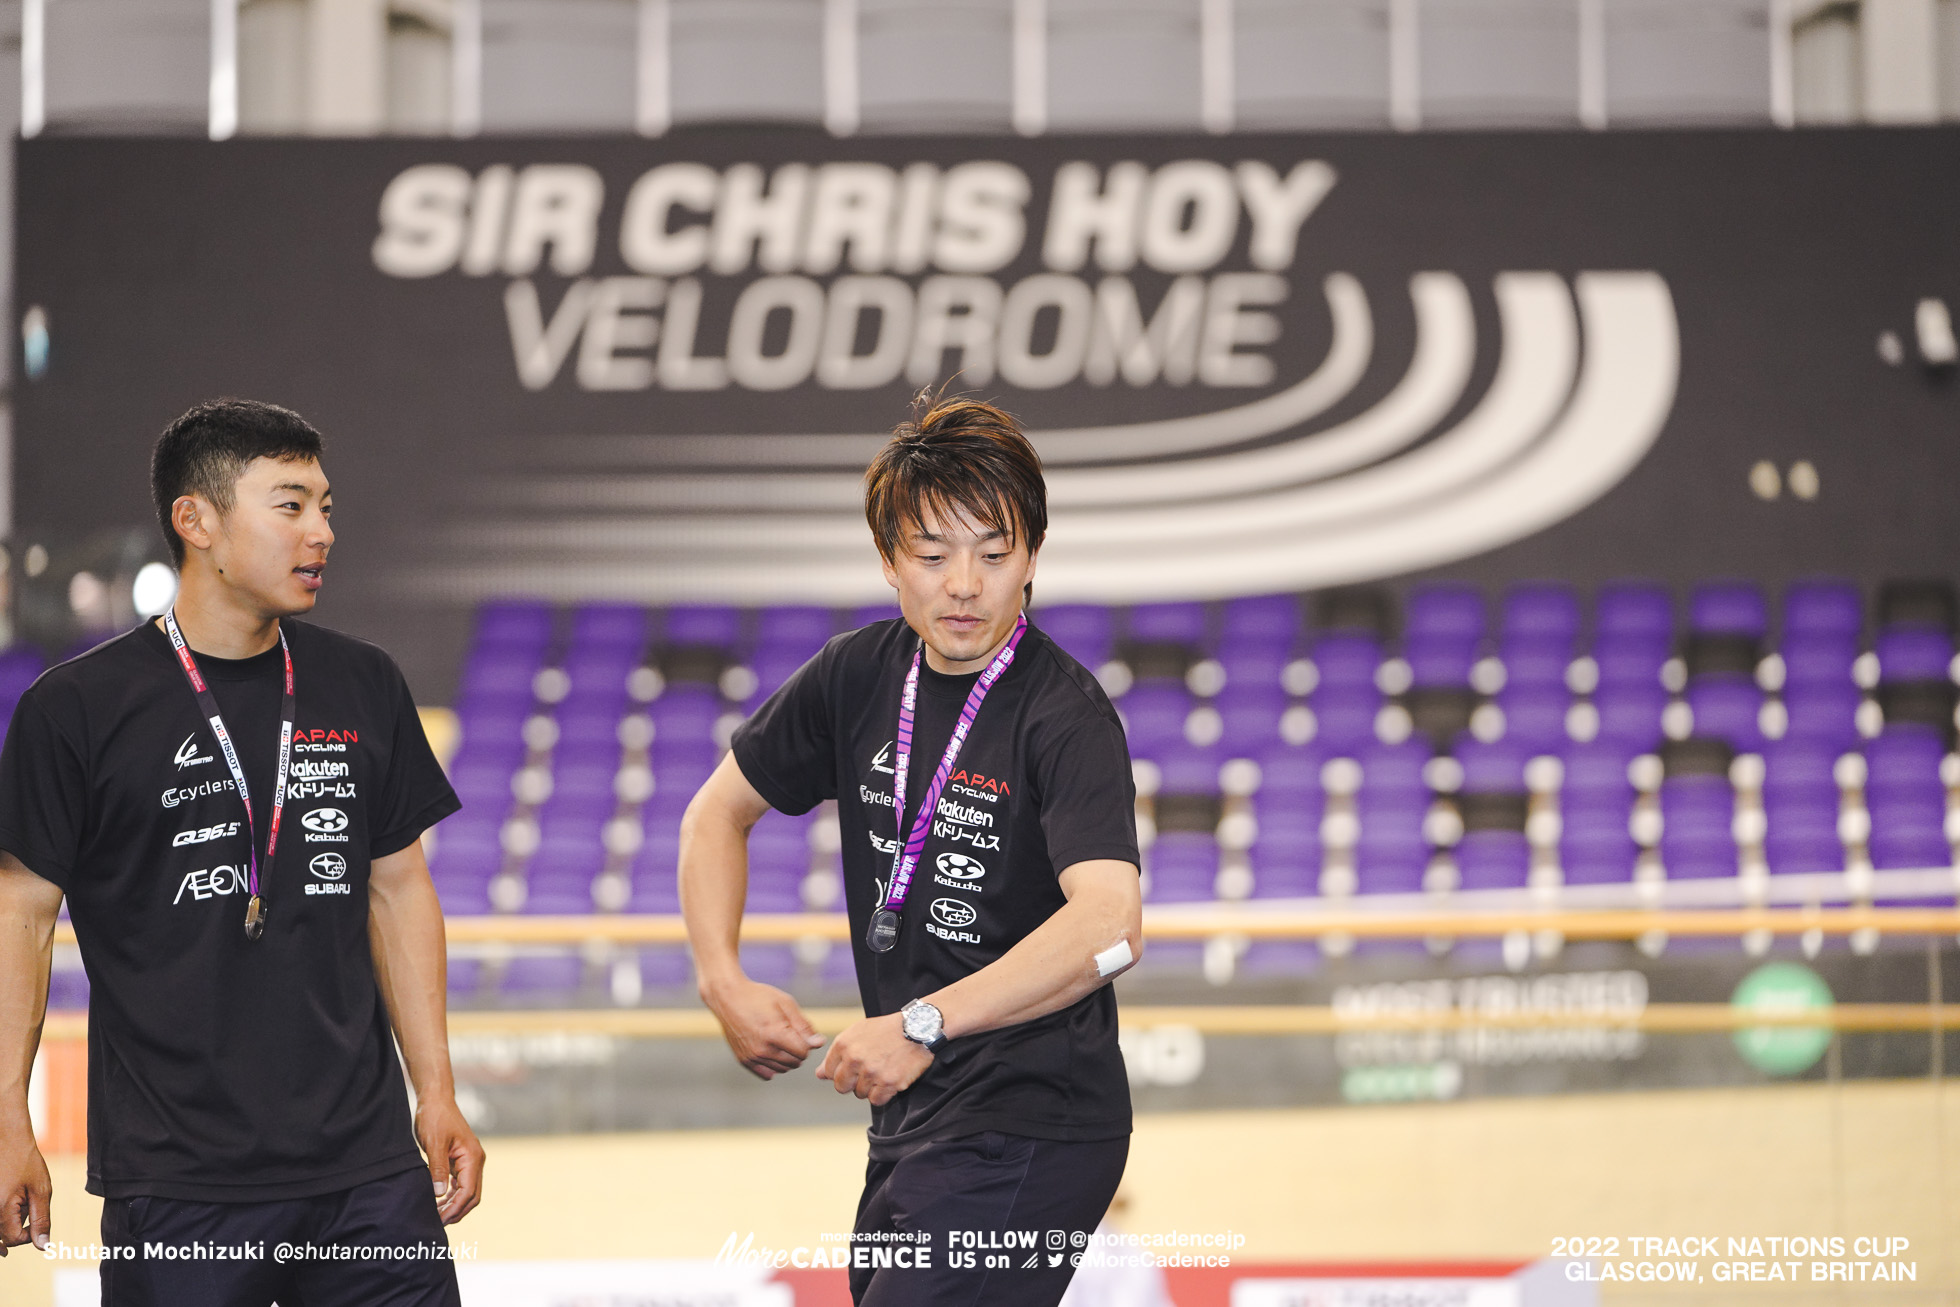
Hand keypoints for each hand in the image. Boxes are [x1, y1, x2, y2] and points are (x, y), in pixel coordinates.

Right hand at [0, 1121, 50, 1255]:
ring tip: (19, 1197)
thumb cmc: (26, 1162)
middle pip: (2, 1235)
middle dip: (17, 1226)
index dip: (29, 1234)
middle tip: (27, 1204)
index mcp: (1, 1210)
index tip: (36, 1215)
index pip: (13, 1240)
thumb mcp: (41, 1190)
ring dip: (9, 1219)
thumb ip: (41, 1219)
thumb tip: (43, 1245)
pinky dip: (4, 1213)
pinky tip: (14, 1199)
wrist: (8, 1139)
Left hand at [414, 1096, 484, 1225]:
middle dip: (457, 1211)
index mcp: (472, 1157)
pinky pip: (461, 1184)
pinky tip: (439, 1202)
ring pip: (468, 1192)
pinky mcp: (461, 1161)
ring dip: (454, 1205)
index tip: (439, 1219)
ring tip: (436, 1215)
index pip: (468, 1192)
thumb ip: (437, 1169)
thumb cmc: (435, 1118)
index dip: (455, 1208)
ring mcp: (470, 1161)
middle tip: (437, 1222)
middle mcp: (476, 1161)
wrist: (436, 1100)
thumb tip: (439, 1195)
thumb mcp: (434, 1143)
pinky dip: (452, 1196)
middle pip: (472, 1196)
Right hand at [703, 976, 825, 1078]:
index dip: (806, 1042)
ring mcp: (751, 1057)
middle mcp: (762, 1049)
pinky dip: (773, 1066)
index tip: (799, 1030)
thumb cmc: (759, 997)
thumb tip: (819, 1043)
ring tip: (779, 1039)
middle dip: (798, 1050)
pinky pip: (767, 1074)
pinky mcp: (743, 1061)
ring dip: (786, 1058)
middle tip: (789, 1033)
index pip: (803, 1053)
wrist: (728, 997)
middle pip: (795, 1063)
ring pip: (782, 1069)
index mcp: (774, 1034)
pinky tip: (771, 1050)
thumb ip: (804, 1026)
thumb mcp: (786, 1004)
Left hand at [814, 1014, 931, 1106]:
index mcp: (844, 1044)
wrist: (918, 1028)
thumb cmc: (886, 1030)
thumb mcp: (858, 1033)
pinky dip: (883, 1094)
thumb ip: (836, 1054)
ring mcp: (872, 1072)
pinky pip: (876, 1100)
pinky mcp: (889, 1083)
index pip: (827, 1072)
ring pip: (860, 1094)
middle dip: (852, 1083)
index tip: (852, 1068)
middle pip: (841, 1087)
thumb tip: (819, 1074)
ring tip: (882, 1070)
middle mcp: (855, 1058)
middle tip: (868, 1072)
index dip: (839, 1072)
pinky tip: (889, 1079)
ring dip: (870, 1087)